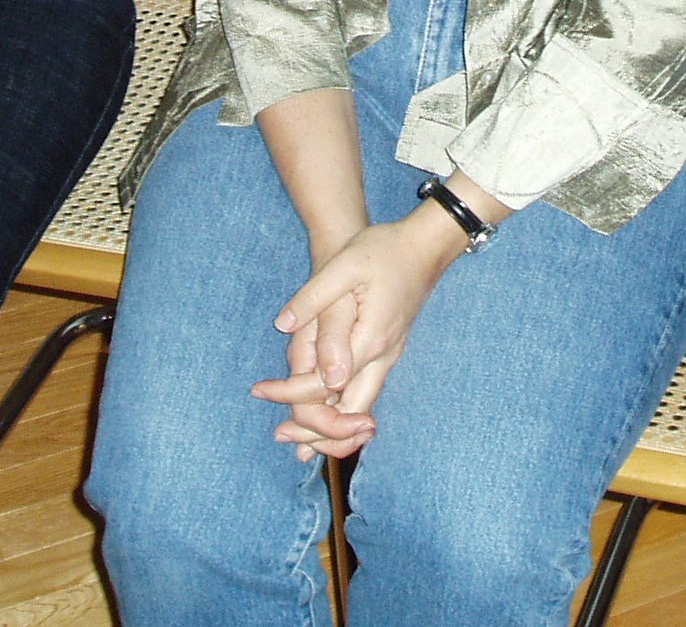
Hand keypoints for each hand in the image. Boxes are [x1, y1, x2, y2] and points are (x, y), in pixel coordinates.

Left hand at [252, 206, 468, 452]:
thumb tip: (285, 326)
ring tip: (295, 438)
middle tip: (279, 435)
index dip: (288, 393)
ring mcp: (388, 358)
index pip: (324, 386)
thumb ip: (316, 298)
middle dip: (314, 432)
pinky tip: (323, 413)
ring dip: (329, 430)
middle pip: (349, 417)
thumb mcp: (346, 265)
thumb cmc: (384, 250)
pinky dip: (343, 415)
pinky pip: (365, 395)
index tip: (260, 389)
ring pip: (361, 412)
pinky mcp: (387, 353)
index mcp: (369, 340)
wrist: (425, 246)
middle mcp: (382, 358)